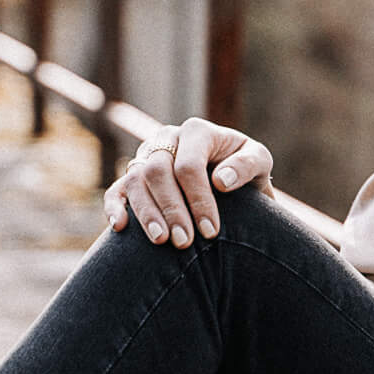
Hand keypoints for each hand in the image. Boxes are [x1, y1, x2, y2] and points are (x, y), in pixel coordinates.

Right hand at [104, 119, 274, 246]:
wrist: (232, 180)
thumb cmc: (246, 171)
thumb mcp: (259, 163)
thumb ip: (247, 165)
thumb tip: (221, 180)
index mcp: (198, 131)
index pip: (189, 165)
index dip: (199, 199)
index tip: (211, 231)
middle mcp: (168, 138)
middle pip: (158, 172)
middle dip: (171, 209)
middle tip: (184, 242)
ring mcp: (148, 155)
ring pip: (136, 180)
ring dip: (146, 213)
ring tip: (161, 241)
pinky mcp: (134, 175)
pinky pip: (118, 188)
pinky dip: (114, 206)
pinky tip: (119, 227)